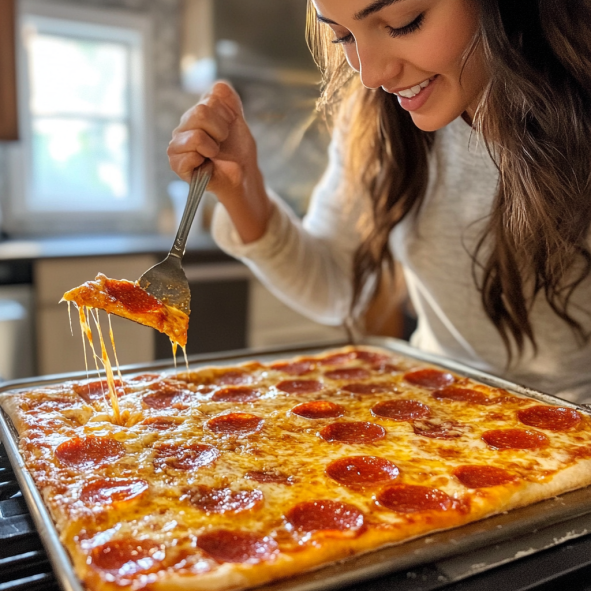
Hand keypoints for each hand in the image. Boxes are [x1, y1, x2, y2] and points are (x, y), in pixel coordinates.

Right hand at [168, 82, 271, 241]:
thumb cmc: (238, 151)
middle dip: (221, 131)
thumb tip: (219, 86)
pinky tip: (205, 164)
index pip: (211, 97)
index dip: (227, 115)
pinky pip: (190, 154)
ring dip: (213, 147)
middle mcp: (184, 125)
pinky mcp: (176, 163)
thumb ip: (229, 100)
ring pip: (196, 134)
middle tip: (221, 143)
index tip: (229, 128)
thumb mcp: (238, 121)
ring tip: (213, 154)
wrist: (242, 177)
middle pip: (201, 112)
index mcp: (197, 112)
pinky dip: (203, 160)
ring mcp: (178, 143)